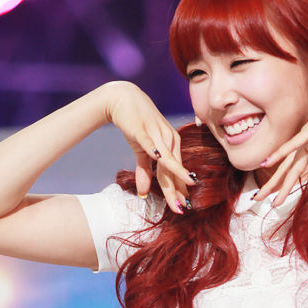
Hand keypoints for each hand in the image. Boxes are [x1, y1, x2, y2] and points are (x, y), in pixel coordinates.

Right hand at [105, 83, 194, 212]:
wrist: (124, 99)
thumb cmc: (136, 124)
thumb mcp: (141, 149)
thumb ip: (144, 170)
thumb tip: (143, 193)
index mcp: (171, 145)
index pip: (176, 171)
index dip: (179, 189)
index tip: (184, 206)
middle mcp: (168, 139)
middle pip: (173, 170)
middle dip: (177, 191)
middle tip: (181, 209)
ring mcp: (157, 134)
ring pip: (166, 160)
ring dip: (172, 178)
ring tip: (177, 195)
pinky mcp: (143, 129)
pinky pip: (150, 142)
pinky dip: (154, 151)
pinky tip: (158, 161)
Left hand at [254, 82, 307, 205]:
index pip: (295, 169)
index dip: (285, 183)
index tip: (276, 196)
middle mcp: (305, 143)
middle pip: (286, 169)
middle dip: (273, 186)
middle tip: (258, 199)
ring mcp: (307, 137)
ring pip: (289, 164)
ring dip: (276, 181)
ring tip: (262, 195)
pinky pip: (294, 144)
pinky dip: (281, 153)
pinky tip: (267, 162)